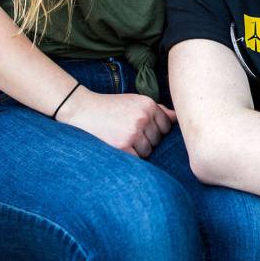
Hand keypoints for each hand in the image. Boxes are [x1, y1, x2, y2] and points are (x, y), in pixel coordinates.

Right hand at [58, 85, 175, 157]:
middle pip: (157, 139)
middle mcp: (143, 117)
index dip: (154, 130)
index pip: (166, 126)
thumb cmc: (111, 107)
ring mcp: (133, 132)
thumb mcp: (134, 101)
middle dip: (146, 139)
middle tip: (126, 132)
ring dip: (137, 149)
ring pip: (148, 150)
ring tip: (121, 138)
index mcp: (148, 104)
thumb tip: (176, 118)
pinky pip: (137, 158)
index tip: (140, 127)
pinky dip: (130, 156)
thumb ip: (156, 110)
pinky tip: (118, 146)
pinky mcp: (123, 146)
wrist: (82, 109)